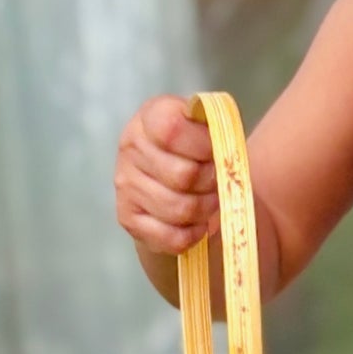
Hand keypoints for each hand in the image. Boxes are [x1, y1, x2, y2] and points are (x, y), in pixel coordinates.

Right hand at [115, 95, 218, 254]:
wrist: (167, 175)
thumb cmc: (192, 145)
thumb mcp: (202, 125)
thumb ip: (215, 128)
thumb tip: (227, 151)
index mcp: (150, 116)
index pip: (173, 130)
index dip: (203, 144)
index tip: (215, 150)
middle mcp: (131, 147)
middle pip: (183, 175)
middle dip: (211, 182)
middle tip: (218, 181)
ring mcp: (126, 184)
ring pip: (180, 209)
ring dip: (205, 209)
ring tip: (210, 201)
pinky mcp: (128, 218)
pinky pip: (171, 237)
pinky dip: (193, 234)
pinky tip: (197, 224)